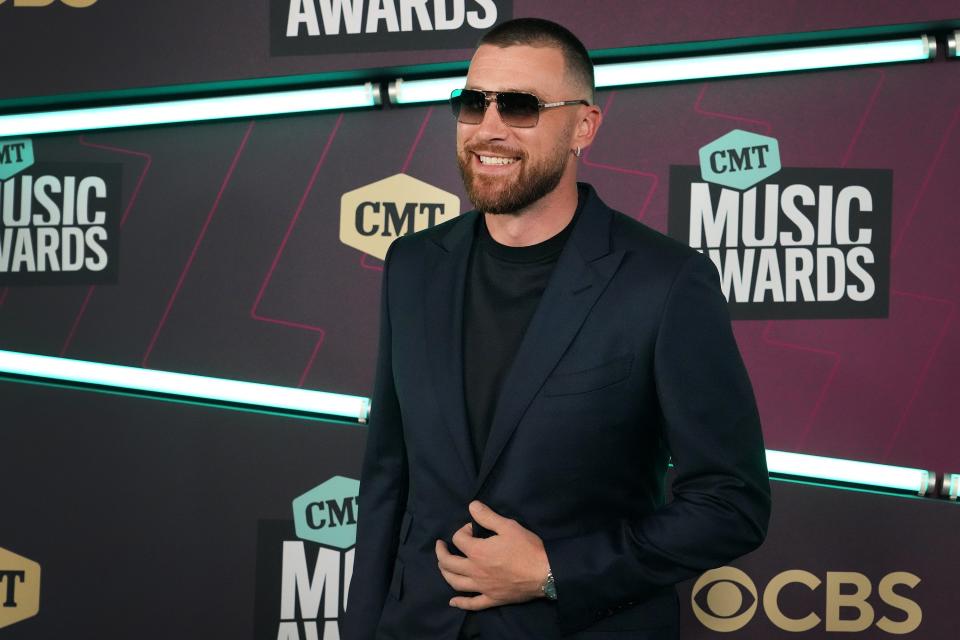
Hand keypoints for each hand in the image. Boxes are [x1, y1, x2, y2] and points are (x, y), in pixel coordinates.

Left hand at [435, 501, 549, 610]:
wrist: (545, 573)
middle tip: (440, 546)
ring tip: (443, 566)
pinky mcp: (491, 599)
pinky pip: (472, 603)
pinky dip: (460, 603)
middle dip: (442, 553)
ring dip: (445, 573)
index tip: (473, 527)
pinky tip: (453, 601)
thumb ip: (487, 516)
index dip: (463, 530)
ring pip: (455, 582)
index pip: (459, 539)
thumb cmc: (527, 548)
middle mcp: (475, 570)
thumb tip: (471, 506)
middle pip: (449, 563)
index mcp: (477, 552)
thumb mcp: (508, 526)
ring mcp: (482, 587)